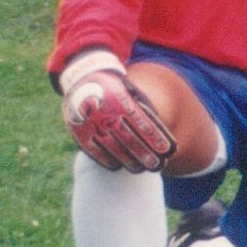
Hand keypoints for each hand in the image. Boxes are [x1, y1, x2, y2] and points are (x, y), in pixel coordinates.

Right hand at [60, 50, 173, 171]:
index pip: (142, 122)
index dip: (156, 137)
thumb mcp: (131, 91)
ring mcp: (89, 123)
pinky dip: (106, 160)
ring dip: (128, 161)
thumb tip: (159, 136)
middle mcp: (104, 111)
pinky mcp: (78, 131)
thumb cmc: (117, 88)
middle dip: (145, 154)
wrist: (82, 78)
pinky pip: (93, 150)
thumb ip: (144, 110)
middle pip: (128, 138)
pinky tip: (118, 166)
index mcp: (119, 99)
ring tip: (142, 169)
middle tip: (159, 165)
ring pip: (112, 147)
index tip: (169, 150)